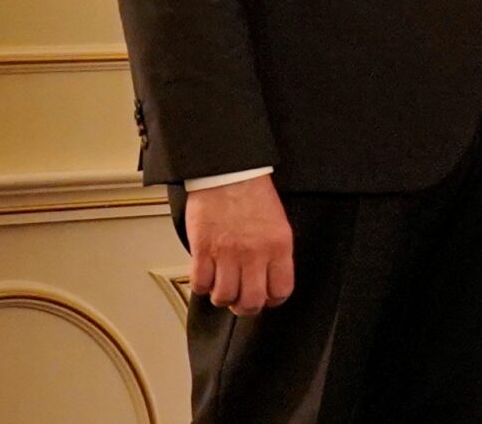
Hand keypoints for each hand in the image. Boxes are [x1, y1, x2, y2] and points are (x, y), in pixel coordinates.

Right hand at [182, 174, 293, 315]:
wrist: (229, 173)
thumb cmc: (253, 193)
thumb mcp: (278, 223)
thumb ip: (275, 252)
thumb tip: (268, 277)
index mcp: (279, 246)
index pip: (281, 290)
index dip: (272, 300)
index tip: (266, 298)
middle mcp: (255, 254)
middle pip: (251, 301)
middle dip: (245, 307)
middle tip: (240, 301)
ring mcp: (227, 253)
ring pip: (224, 297)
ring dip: (222, 297)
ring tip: (221, 288)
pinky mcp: (203, 250)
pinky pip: (200, 284)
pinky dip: (202, 286)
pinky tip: (206, 277)